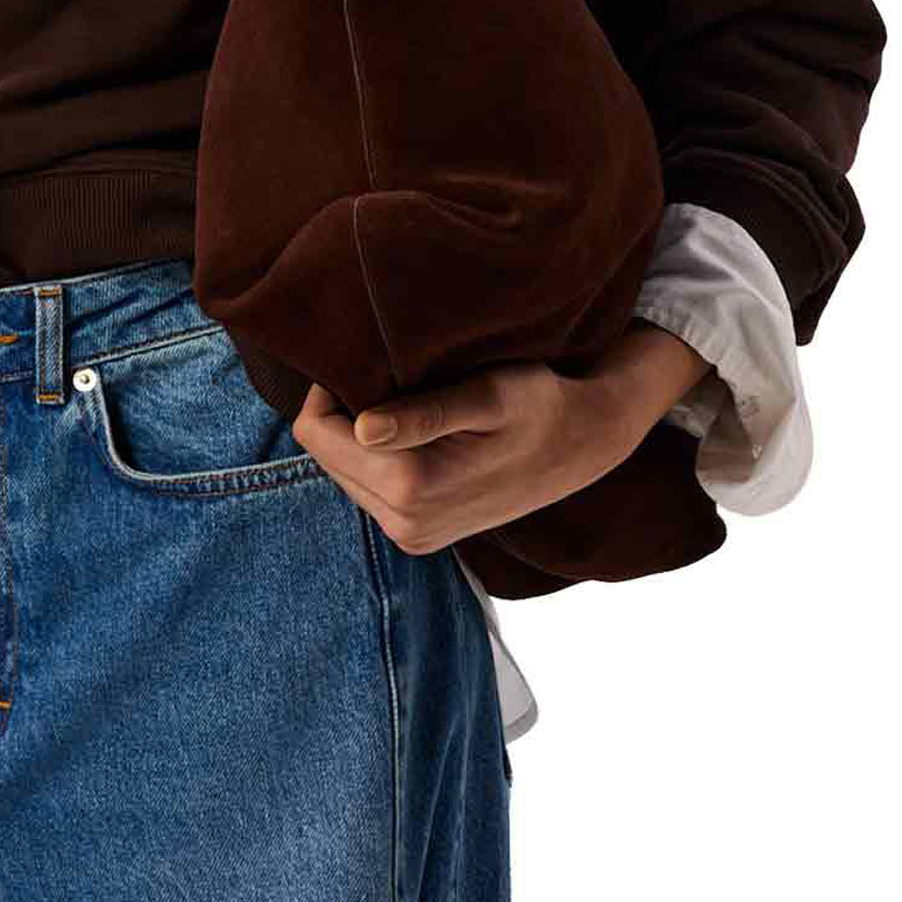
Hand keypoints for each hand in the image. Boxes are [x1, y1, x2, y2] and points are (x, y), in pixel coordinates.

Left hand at [291, 324, 711, 555]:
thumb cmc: (540, 404)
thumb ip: (423, 415)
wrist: (585, 445)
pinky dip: (377, 458)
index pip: (316, 433)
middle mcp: (404, 525)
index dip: (330, 390)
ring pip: (343, 472)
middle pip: (324, 455)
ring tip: (408, 408)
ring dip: (360, 438)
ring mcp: (412, 537)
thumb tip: (362, 428)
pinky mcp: (419, 537)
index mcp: (411, 488)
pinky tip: (413, 436)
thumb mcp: (488, 395)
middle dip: (345, 415)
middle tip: (390, 383)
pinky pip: (367, 489)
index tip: (367, 364)